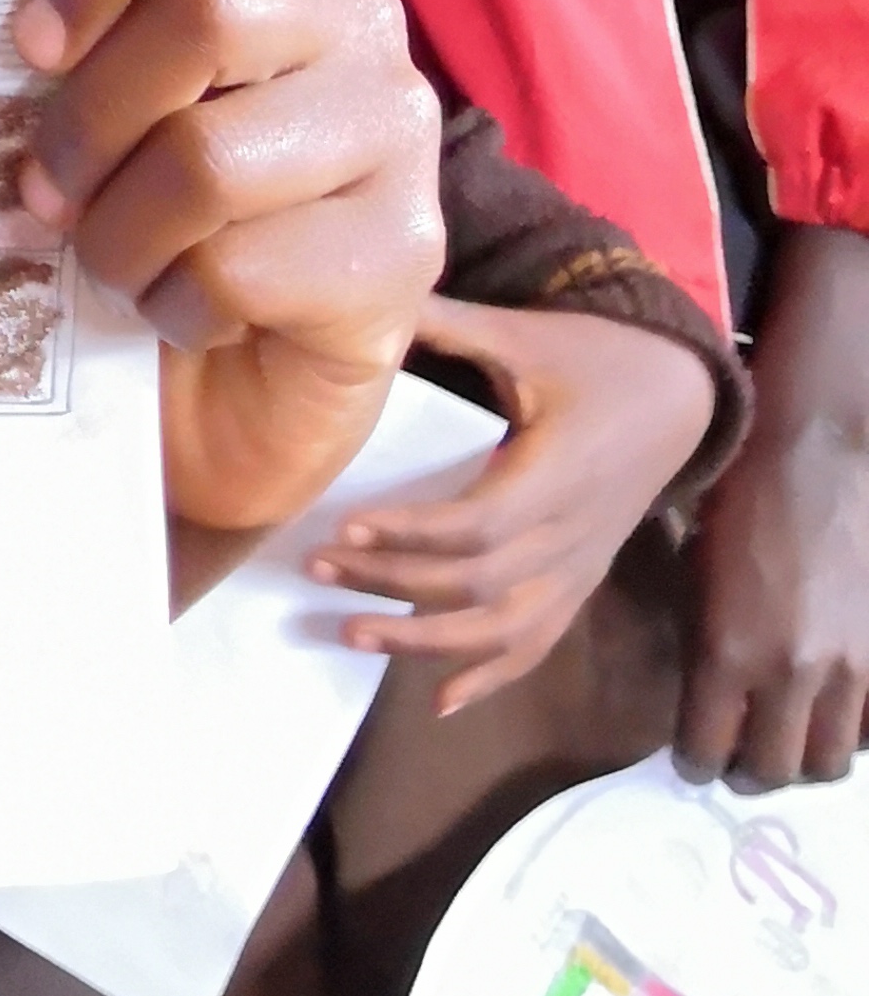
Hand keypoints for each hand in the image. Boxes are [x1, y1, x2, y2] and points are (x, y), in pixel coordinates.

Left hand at [10, 0, 441, 532]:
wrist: (220, 396)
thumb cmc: (138, 223)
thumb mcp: (89, 111)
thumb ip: (63, 50)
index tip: (31, 45)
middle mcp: (356, 20)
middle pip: (200, 7)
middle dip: (86, 119)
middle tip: (45, 190)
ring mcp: (396, 134)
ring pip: (211, 154)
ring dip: (119, 232)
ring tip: (112, 263)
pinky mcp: (409, 253)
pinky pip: (241, 267)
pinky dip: (175, 305)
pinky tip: (184, 314)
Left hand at [309, 293, 709, 716]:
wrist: (681, 397)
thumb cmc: (600, 359)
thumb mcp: (528, 335)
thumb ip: (452, 324)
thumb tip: (375, 294)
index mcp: (558, 474)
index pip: (479, 525)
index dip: (413, 534)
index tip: (346, 525)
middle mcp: (573, 534)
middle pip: (479, 584)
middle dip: (393, 582)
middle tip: (316, 569)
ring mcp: (580, 567)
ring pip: (504, 629)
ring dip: (427, 641)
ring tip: (351, 636)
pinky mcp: (582, 581)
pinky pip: (539, 643)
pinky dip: (492, 676)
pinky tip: (441, 701)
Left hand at [678, 226, 868, 786]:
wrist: (817, 458)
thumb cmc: (739, 504)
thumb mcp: (696, 579)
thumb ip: (704, 650)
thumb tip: (707, 703)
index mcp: (725, 654)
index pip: (705, 752)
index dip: (695, 763)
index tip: (693, 759)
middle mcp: (788, 674)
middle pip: (772, 772)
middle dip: (747, 774)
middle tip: (737, 760)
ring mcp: (846, 669)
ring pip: (828, 764)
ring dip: (801, 761)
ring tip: (785, 742)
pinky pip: (867, 728)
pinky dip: (847, 731)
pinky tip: (827, 709)